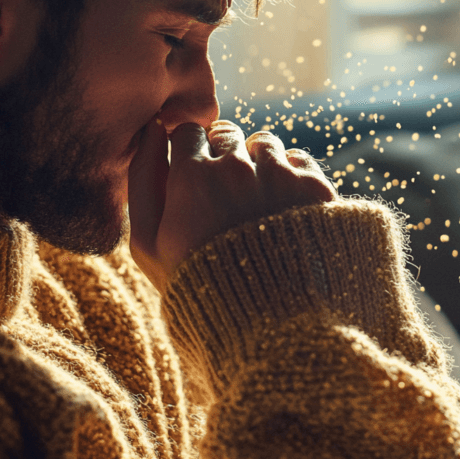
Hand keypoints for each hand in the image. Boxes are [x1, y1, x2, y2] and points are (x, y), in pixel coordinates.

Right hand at [127, 119, 336, 291]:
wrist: (271, 328)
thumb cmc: (197, 287)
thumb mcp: (148, 244)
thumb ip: (142, 180)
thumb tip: (149, 130)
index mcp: (192, 176)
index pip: (186, 131)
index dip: (188, 152)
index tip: (193, 177)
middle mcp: (239, 166)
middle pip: (227, 134)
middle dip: (223, 157)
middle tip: (225, 199)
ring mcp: (281, 175)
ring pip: (265, 143)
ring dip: (259, 163)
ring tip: (256, 207)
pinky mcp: (316, 187)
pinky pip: (300, 159)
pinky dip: (291, 176)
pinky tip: (284, 210)